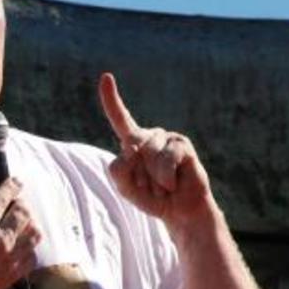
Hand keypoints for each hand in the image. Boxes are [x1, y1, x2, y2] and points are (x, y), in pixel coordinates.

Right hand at [0, 177, 41, 288]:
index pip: (1, 199)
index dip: (10, 186)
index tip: (15, 181)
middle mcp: (1, 242)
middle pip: (24, 213)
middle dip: (21, 203)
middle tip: (16, 202)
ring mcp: (11, 259)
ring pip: (34, 233)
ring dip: (29, 224)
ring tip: (19, 223)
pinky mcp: (15, 274)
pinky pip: (32, 255)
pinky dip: (28, 247)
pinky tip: (19, 246)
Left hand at [99, 72, 213, 234]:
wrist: (180, 211)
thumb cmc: (152, 198)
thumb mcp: (125, 188)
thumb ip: (117, 171)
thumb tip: (131, 148)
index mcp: (133, 143)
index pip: (120, 119)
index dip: (111, 99)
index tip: (105, 77)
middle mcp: (150, 136)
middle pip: (130, 148)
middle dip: (138, 175)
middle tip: (151, 186)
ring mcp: (167, 138)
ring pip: (147, 154)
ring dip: (152, 178)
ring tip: (164, 185)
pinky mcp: (182, 144)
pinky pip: (166, 159)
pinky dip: (166, 177)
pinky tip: (172, 184)